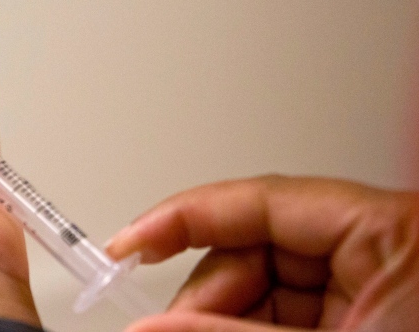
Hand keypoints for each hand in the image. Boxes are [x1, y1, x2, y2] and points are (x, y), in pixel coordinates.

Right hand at [107, 176, 418, 330]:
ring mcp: (366, 288)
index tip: (131, 243)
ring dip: (220, 318)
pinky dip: (246, 331)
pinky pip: (280, 315)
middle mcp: (375, 250)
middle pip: (254, 246)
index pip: (260, 199)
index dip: (183, 216)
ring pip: (260, 286)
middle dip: (206, 293)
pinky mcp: (358, 319)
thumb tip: (154, 328)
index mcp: (388, 231)